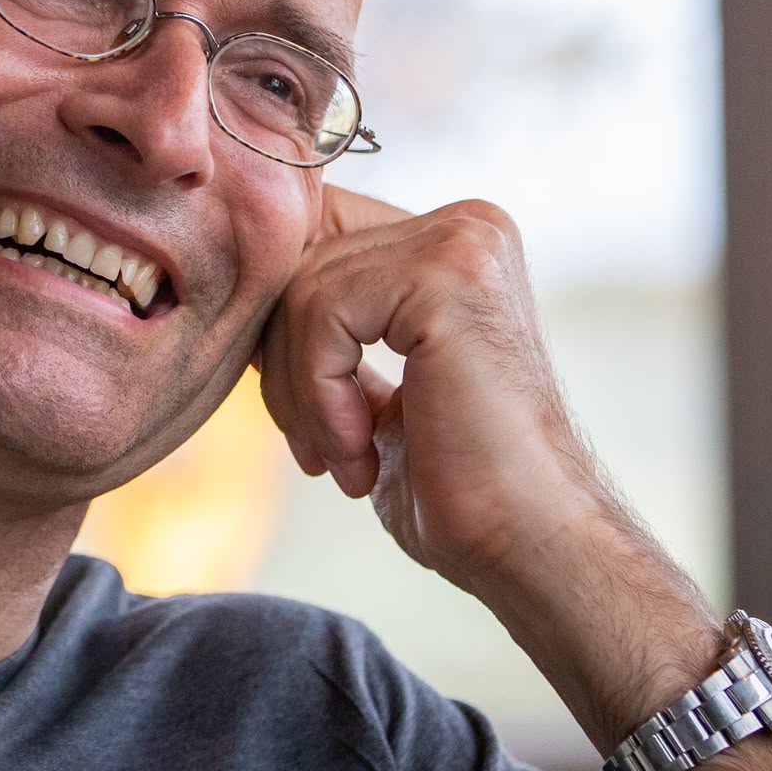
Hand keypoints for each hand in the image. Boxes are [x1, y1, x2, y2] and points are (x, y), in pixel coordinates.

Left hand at [256, 187, 606, 594]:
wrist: (526, 544)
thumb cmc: (454, 485)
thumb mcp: (375, 387)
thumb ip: (331, 330)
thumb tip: (245, 298)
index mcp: (454, 243)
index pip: (313, 235)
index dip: (277, 324)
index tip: (297, 412)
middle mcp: (465, 226)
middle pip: (300, 258)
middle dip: (282, 363)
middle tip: (315, 450)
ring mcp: (461, 243)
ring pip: (302, 290)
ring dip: (301, 395)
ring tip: (345, 461)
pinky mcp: (446, 275)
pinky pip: (322, 313)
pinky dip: (320, 397)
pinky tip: (360, 456)